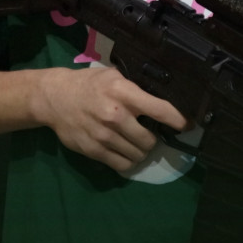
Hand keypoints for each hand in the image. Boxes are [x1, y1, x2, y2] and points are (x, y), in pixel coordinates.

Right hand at [33, 65, 188, 171]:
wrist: (55, 97)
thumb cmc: (89, 84)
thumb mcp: (113, 77)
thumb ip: (135, 89)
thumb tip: (163, 100)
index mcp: (123, 92)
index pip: (160, 110)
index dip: (178, 120)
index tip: (187, 125)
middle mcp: (115, 114)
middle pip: (150, 140)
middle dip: (152, 139)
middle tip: (147, 133)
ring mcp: (104, 135)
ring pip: (138, 155)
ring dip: (140, 152)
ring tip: (135, 143)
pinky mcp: (94, 150)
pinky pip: (122, 165)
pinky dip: (128, 162)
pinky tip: (125, 152)